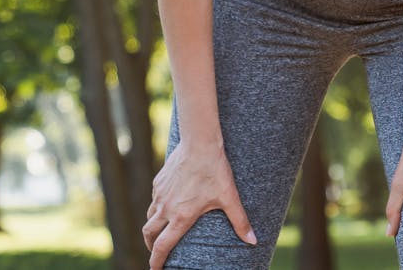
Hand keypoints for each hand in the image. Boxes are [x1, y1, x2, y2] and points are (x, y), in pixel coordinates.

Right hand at [143, 139, 256, 269]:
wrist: (199, 144)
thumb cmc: (215, 171)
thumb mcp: (229, 198)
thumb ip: (240, 221)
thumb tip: (253, 240)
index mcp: (181, 217)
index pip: (163, 246)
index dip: (157, 262)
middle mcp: (166, 208)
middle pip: (149, 234)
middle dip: (151, 246)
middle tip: (156, 252)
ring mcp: (160, 195)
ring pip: (149, 216)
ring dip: (152, 227)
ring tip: (160, 231)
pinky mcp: (159, 182)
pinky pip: (154, 199)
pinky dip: (157, 207)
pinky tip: (167, 204)